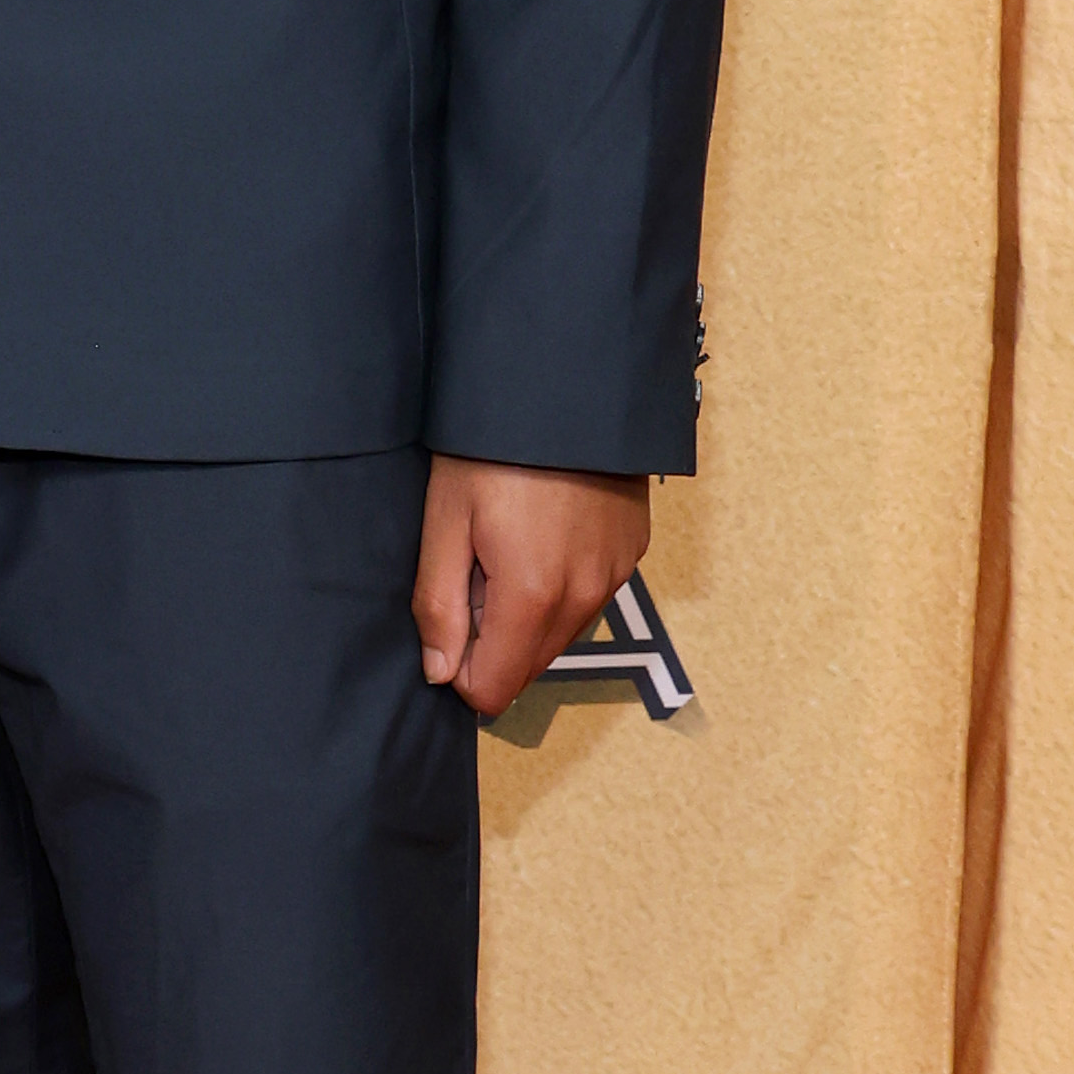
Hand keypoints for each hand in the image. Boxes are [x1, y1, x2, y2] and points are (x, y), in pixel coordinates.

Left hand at [414, 458, 648, 721]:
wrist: (564, 385)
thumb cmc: (491, 448)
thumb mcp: (445, 521)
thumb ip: (439, 605)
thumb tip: (440, 673)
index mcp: (533, 596)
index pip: (494, 689)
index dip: (459, 669)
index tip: (447, 618)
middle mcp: (585, 597)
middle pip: (528, 666)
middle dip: (492, 639)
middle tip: (474, 570)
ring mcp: (616, 574)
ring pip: (560, 633)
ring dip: (527, 613)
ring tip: (506, 544)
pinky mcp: (634, 551)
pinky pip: (589, 597)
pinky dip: (561, 584)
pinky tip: (542, 531)